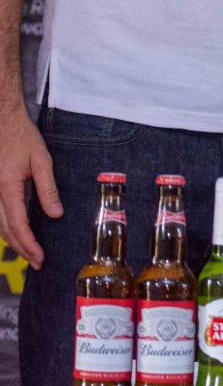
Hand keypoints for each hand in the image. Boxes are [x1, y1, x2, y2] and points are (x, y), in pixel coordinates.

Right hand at [0, 102, 59, 267]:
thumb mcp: (41, 160)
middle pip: (6, 230)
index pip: (17, 225)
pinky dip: (8, 228)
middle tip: (38, 262)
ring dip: (14, 241)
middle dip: (22, 248)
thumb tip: (55, 214)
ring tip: (30, 253)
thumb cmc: (22, 138)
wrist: (2, 122)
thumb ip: (48, 189)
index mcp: (7, 187)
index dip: (28, 244)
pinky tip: (19, 233)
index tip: (40, 257)